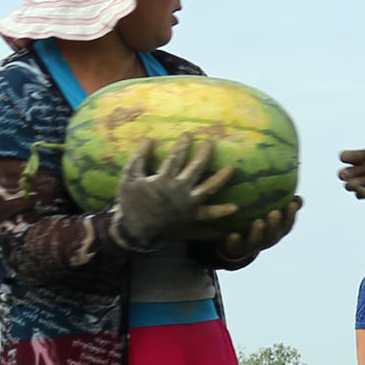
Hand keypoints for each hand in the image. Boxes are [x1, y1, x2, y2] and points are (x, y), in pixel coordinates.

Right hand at [112, 137, 236, 247]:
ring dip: (220, 178)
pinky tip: (234, 207)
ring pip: (208, 188)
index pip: (176, 157)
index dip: (183, 145)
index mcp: (164, 179)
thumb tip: (149, 138)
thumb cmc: (131, 201)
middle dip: (204, 153)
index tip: (188, 135)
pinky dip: (221, 212)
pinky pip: (209, 214)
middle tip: (210, 142)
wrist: (136, 229)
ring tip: (231, 168)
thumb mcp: (129, 176)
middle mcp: (179, 190)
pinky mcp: (192, 217)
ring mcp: (188, 204)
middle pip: (196, 168)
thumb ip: (139, 157)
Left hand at [215, 195, 301, 262]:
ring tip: (258, 222)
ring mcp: (251, 244)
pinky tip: (232, 235)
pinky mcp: (235, 248)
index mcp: (275, 227)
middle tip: (274, 213)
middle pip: (275, 233)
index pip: (288, 222)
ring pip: (258, 241)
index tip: (292, 203)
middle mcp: (266, 237)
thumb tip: (283, 166)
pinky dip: (235, 241)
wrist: (231, 239)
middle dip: (276, 224)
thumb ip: (273, 193)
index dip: (291, 214)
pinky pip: (236, 246)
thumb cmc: (251, 215)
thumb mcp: (263, 204)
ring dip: (259, 232)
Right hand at [338, 136, 364, 206]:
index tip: (361, 157)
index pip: (345, 157)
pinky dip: (361, 192)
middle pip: (343, 174)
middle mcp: (357, 171)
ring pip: (349, 186)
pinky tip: (363, 190)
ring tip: (358, 184)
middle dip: (343, 175)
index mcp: (358, 158)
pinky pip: (360, 194)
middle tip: (346, 175)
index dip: (347, 157)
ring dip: (352, 185)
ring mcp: (362, 182)